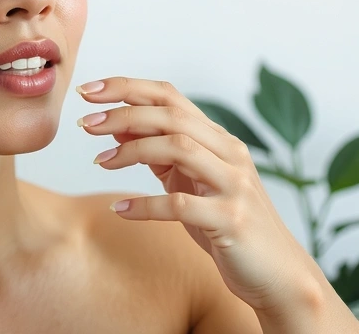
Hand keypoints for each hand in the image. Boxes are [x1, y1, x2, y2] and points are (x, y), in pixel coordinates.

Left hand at [75, 76, 319, 311]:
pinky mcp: (232, 220)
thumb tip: (115, 127)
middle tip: (85, 123)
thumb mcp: (187, 181)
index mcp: (218, 139)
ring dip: (132, 151)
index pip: (169, 96)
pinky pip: (181, 205)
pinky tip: (120, 208)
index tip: (87, 90)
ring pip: (180, 147)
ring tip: (100, 163)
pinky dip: (145, 205)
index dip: (126, 88)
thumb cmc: (225, 224)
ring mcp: (234, 185)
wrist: (277, 274)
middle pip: (172, 116)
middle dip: (123, 114)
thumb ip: (158, 152)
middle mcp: (229, 153)